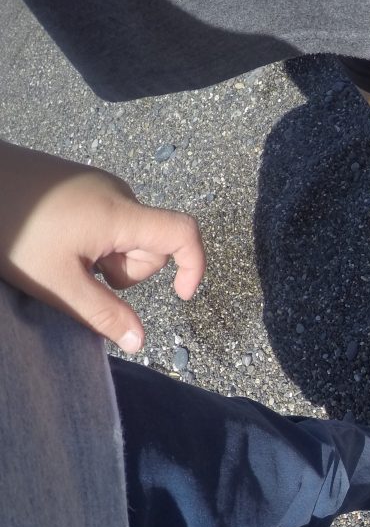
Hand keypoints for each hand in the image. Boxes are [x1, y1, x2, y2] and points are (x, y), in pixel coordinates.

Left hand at [0, 140, 203, 352]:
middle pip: (151, 244)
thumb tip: (139, 342)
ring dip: (107, 258)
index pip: (183, 234)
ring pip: (128, 236)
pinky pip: (108, 221)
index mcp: (120, 215)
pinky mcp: (82, 184)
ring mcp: (100, 186)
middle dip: (126, 271)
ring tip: (63, 257)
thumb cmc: (9, 229)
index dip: (194, 266)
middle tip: (81, 276)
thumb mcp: (55, 281)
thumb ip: (102, 313)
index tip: (180, 296)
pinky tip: (58, 241)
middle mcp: (119, 194)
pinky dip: (94, 242)